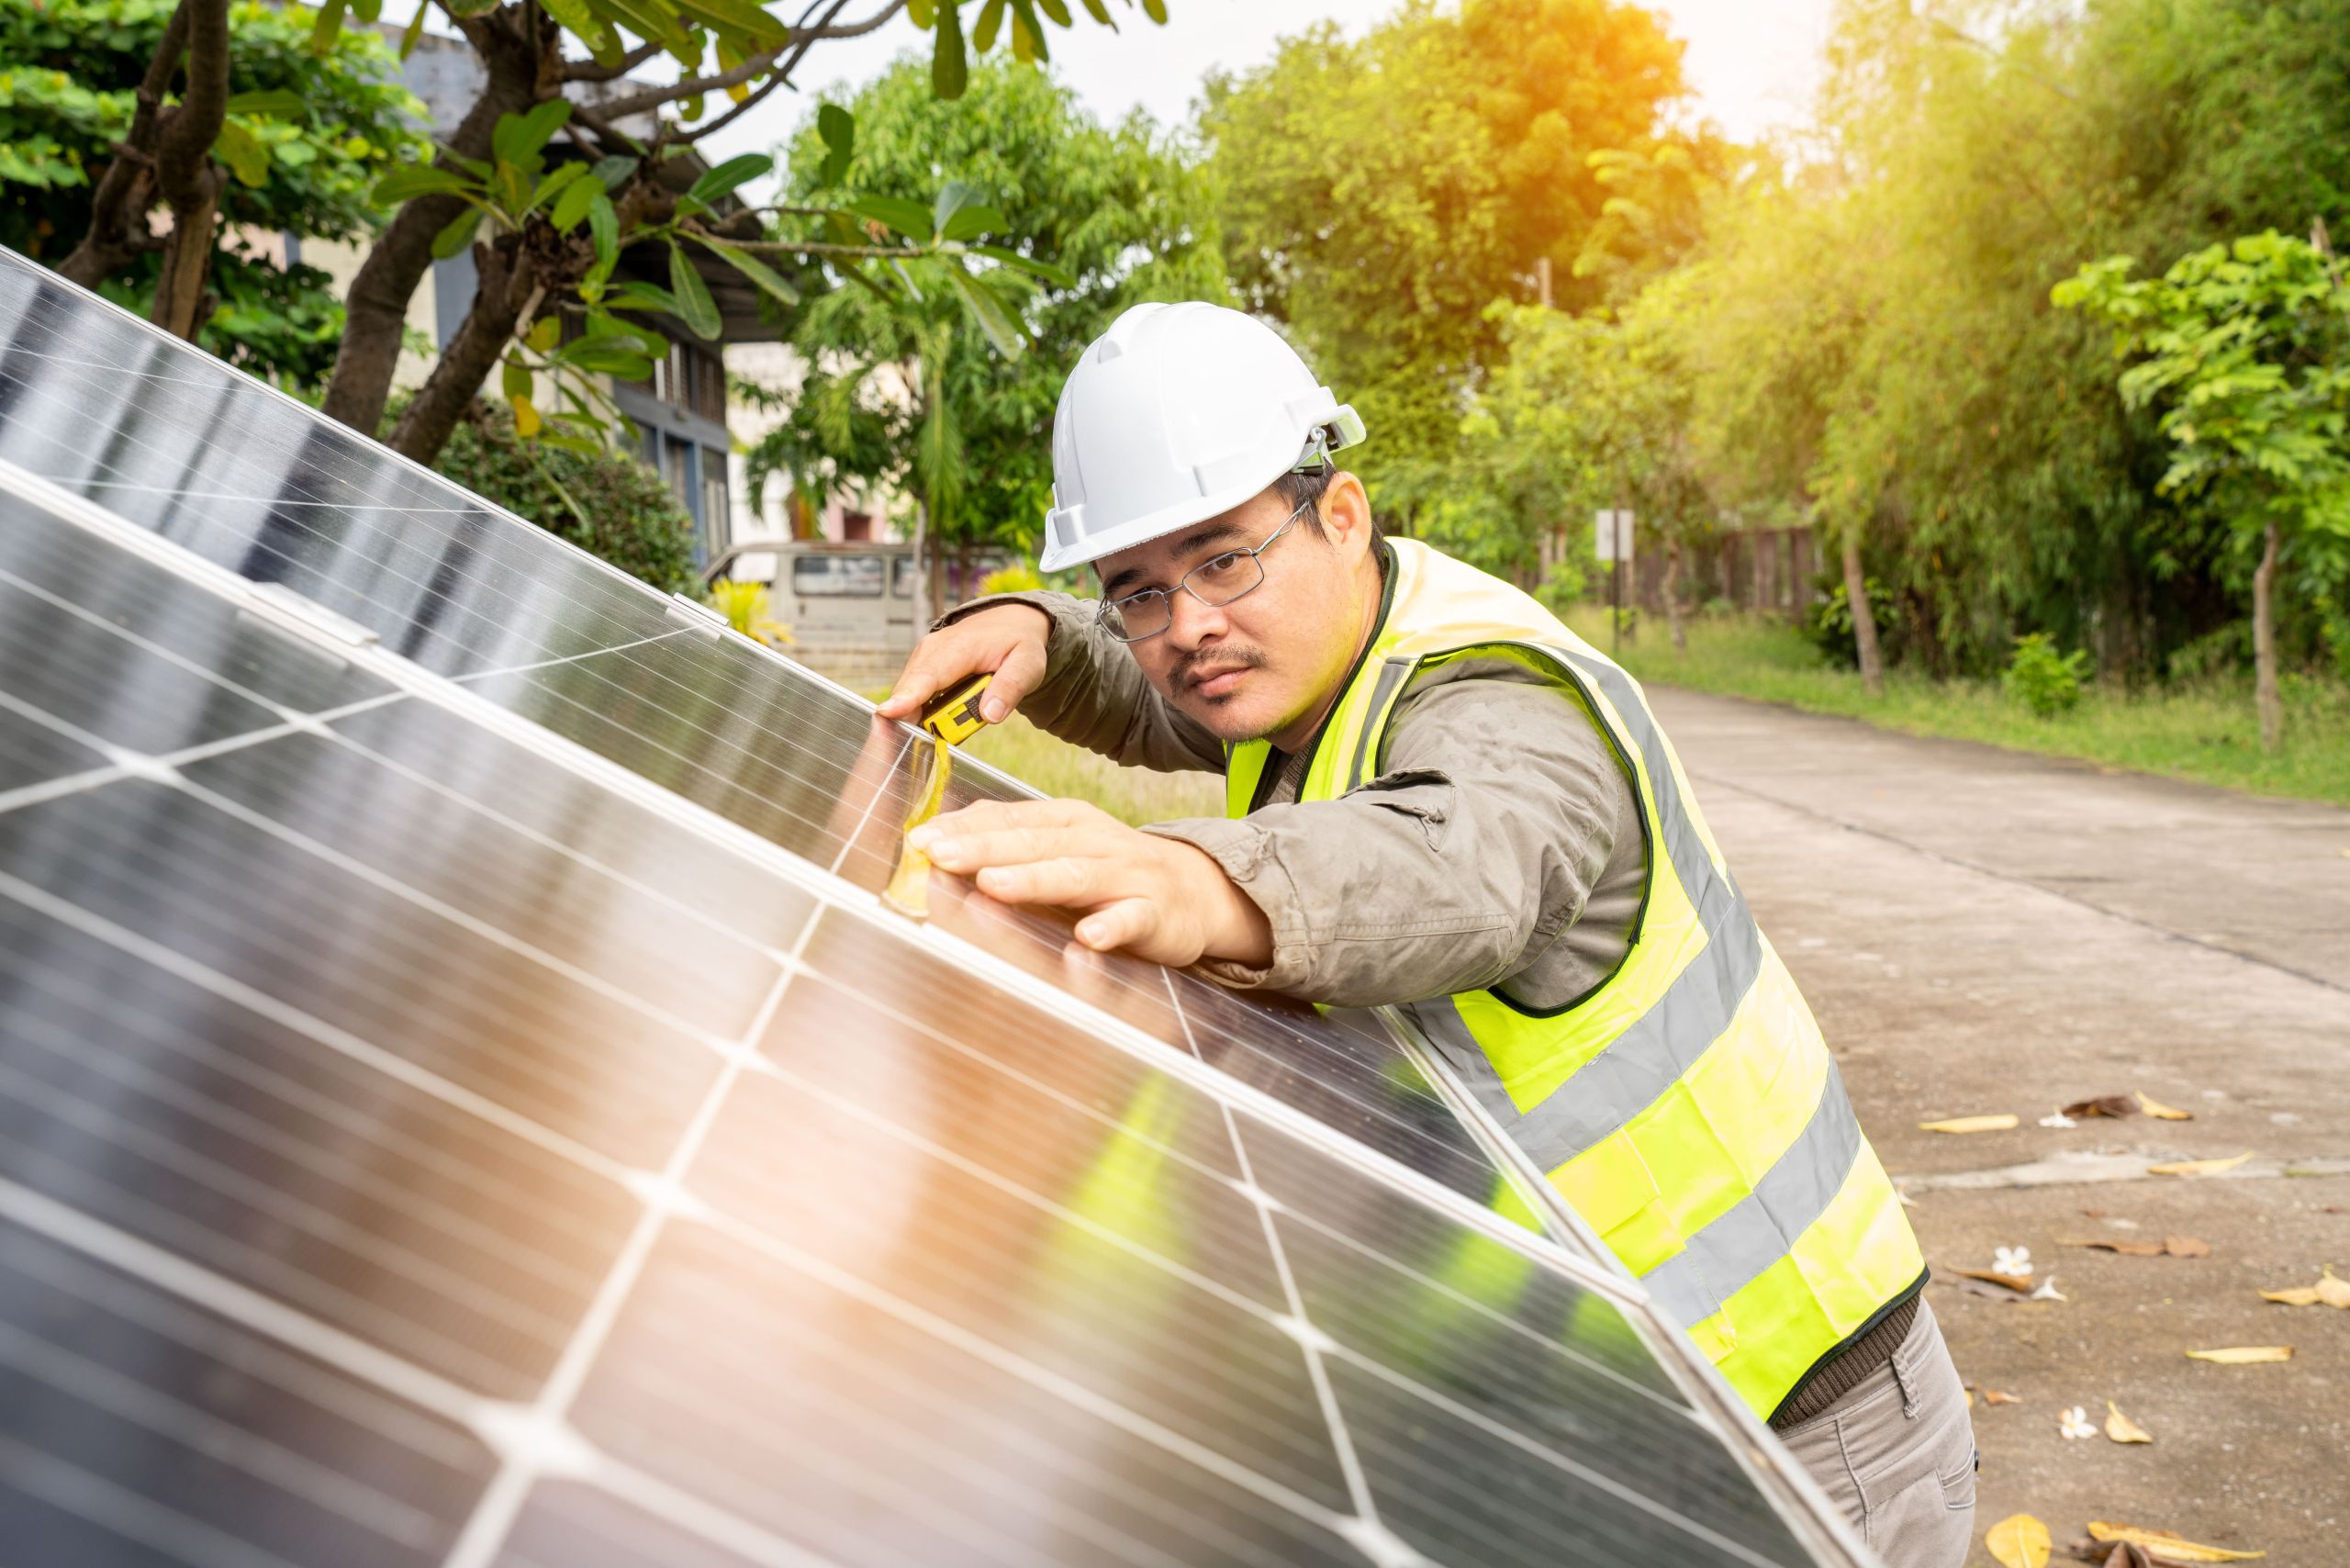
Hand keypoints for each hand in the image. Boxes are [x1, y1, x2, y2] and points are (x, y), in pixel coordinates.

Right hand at [875, 602, 1052, 726]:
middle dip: (903, 717)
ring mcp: (925, 658)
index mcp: (960, 646)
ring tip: (915, 742)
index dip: (909, 696)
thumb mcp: (1028, 664)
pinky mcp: (923, 668)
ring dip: (909, 717)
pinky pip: (912, 693)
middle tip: (902, 748)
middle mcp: (934, 650)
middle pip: (911, 689)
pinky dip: (913, 711)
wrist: (1010, 624)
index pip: (929, 674)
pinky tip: (921, 729)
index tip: (889, 713)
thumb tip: (990, 715)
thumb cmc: (1018, 643)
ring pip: (908, 693)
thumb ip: (1011, 688)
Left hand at [910, 798, 1273, 968]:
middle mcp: (1094, 840)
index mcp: (1066, 821)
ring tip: (994, 884)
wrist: (1196, 891)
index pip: (1010, 819)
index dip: (965, 828)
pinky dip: (1111, 926)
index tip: (920, 839)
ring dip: (1033, 880)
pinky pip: (1131, 919)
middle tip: (940, 855)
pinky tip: (1089, 937)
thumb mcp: (1061, 847)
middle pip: (1034, 843)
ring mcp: (1127, 875)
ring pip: (1075, 875)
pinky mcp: (1155, 913)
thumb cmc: (1111, 872)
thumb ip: (1007, 844)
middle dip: (985, 848)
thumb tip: (937, 842)